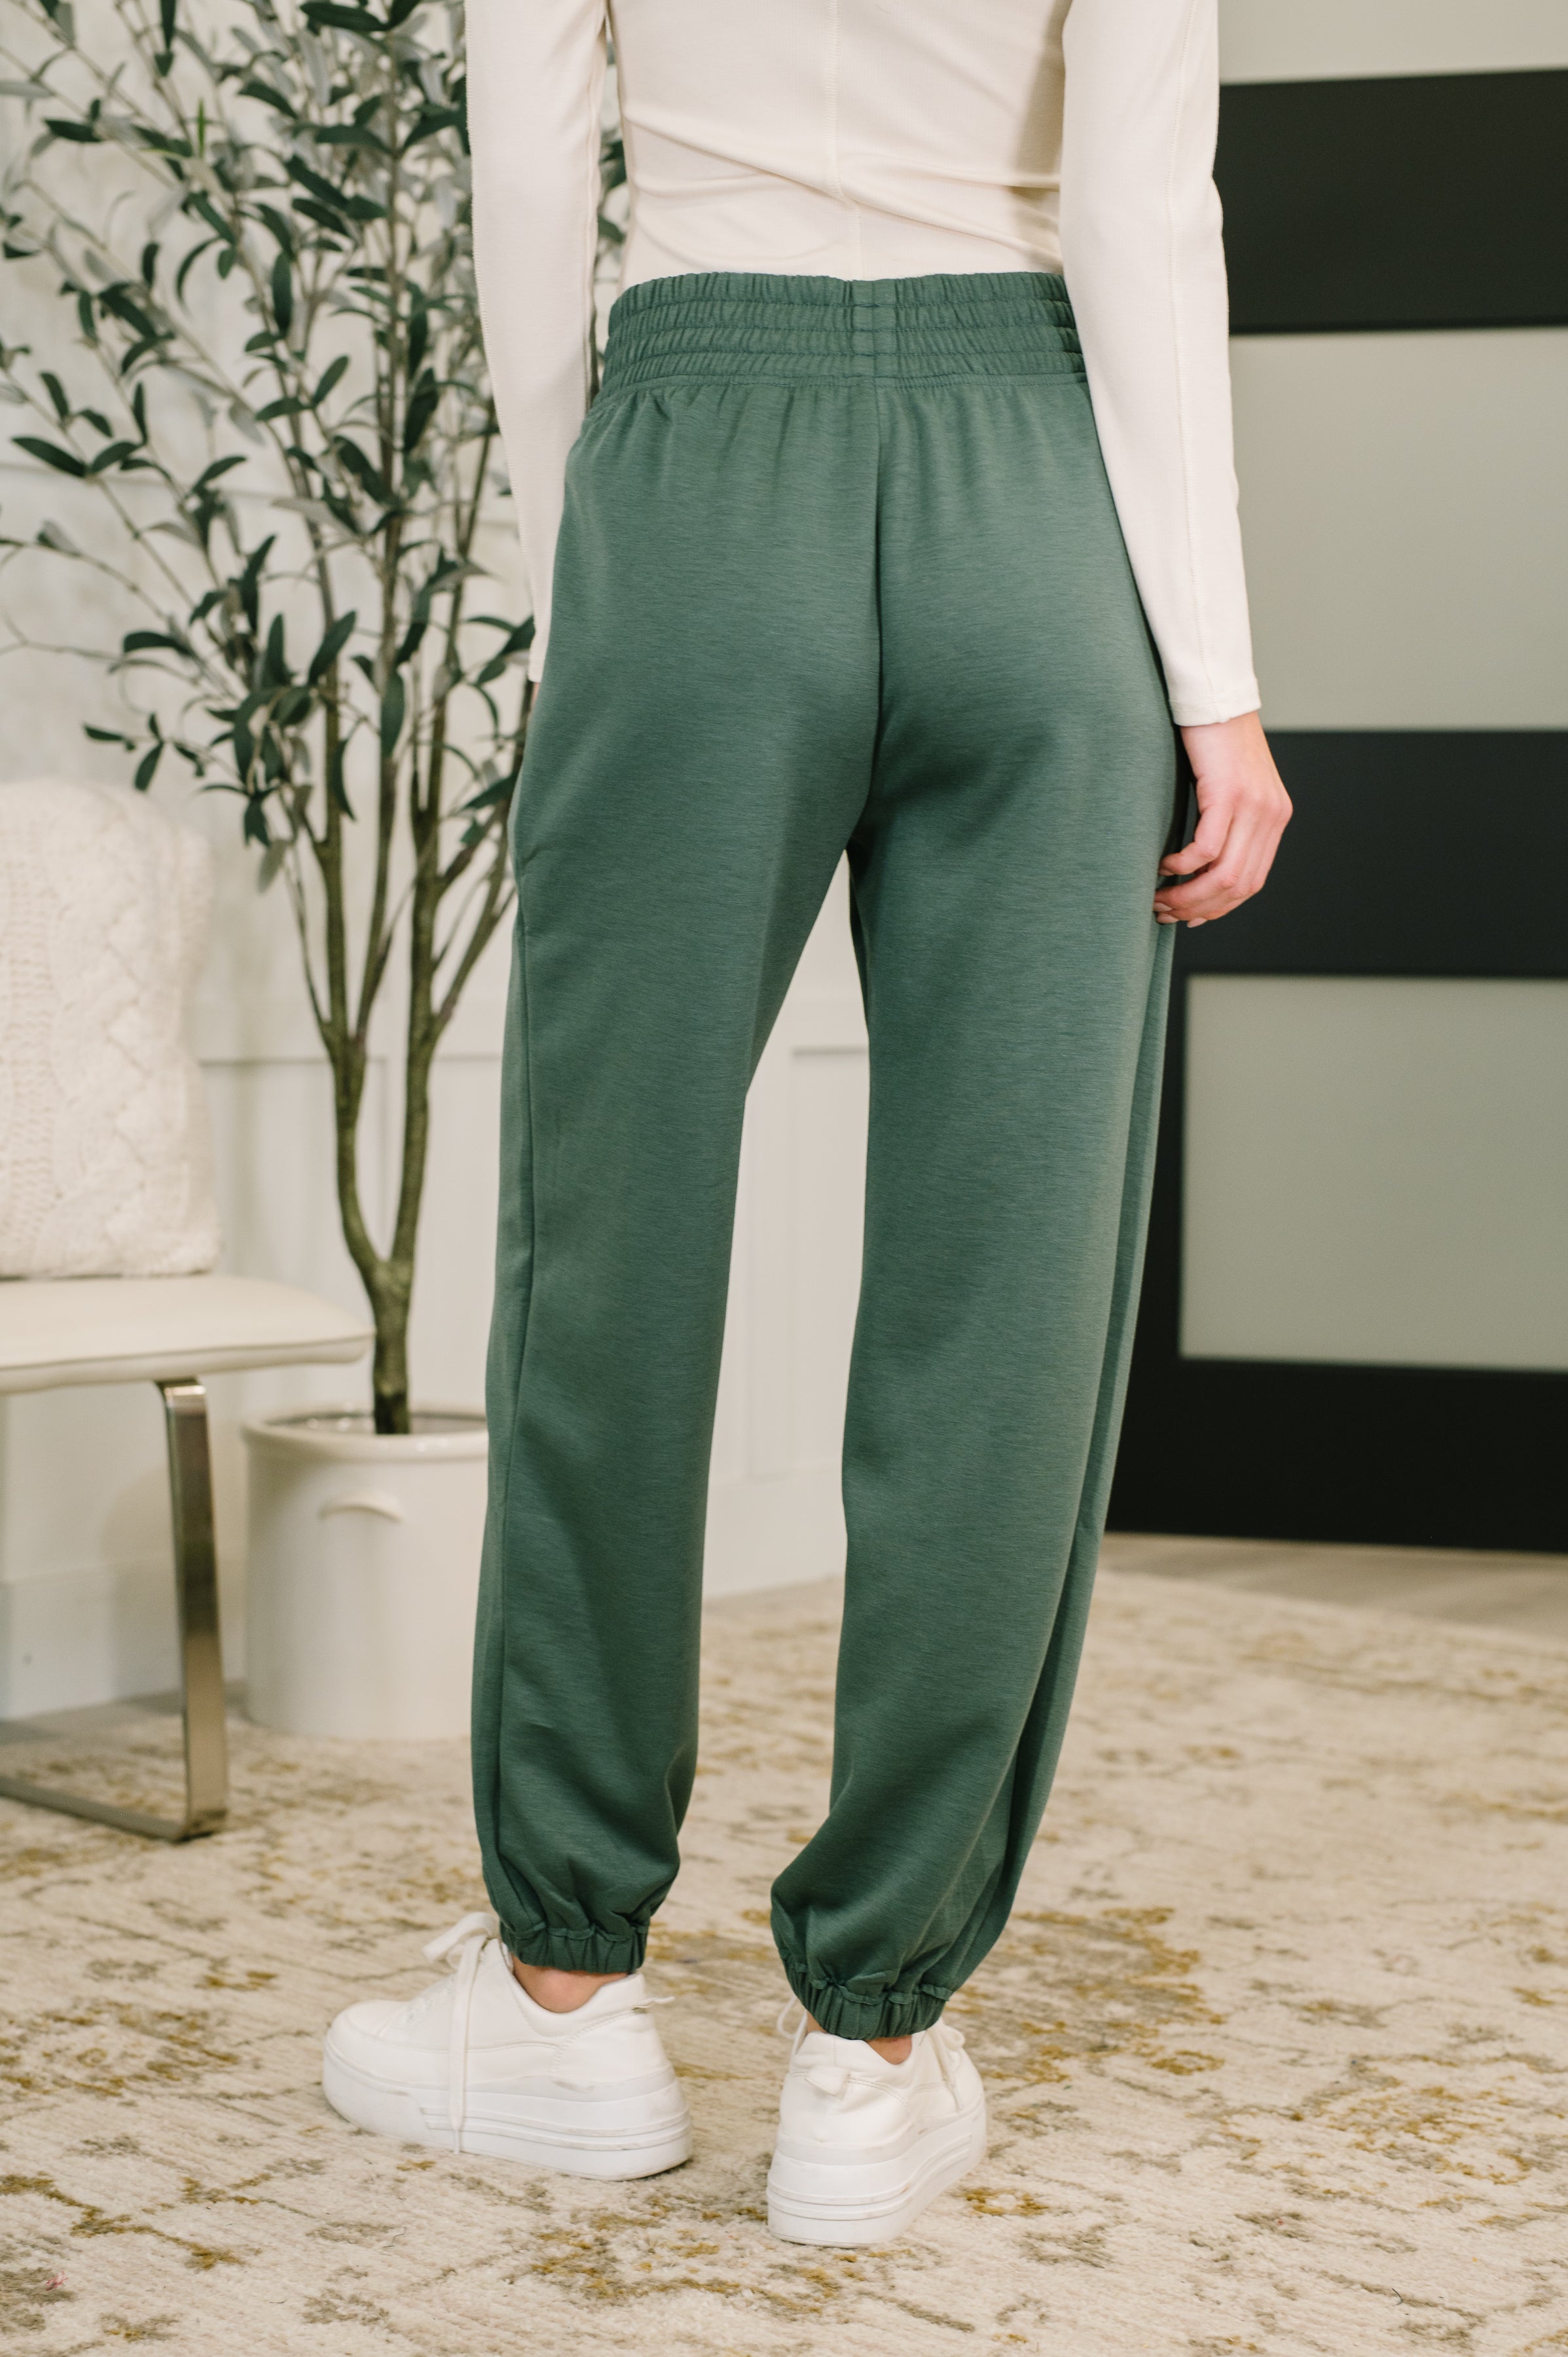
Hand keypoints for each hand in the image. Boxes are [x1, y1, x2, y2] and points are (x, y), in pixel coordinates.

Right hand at [1154, 710, 1290, 927]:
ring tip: (1159, 896)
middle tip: (1165, 912)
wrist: (1215, 697)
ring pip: (1223, 876)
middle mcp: (1271, 815)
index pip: (1253, 882)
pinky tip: (1162, 865)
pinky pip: (1205, 850)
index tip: (1190, 917)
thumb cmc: (1215, 740)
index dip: (1220, 908)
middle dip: (1199, 908)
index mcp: (1275, 817)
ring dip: (1187, 895)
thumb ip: (1231, 822)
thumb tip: (1205, 863)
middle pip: (1239, 887)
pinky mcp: (1228, 794)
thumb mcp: (1232, 786)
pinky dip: (1181, 866)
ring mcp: (1253, 806)